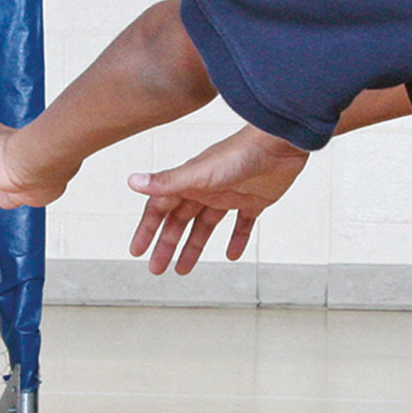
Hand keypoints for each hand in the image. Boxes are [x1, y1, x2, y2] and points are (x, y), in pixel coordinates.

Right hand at [127, 125, 309, 272]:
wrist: (279, 144)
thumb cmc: (239, 153)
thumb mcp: (198, 173)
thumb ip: (167, 181)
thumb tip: (132, 182)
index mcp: (188, 182)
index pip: (160, 209)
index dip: (147, 230)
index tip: (137, 251)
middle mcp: (205, 189)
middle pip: (179, 222)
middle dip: (166, 245)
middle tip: (157, 268)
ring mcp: (229, 196)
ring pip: (205, 226)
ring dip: (193, 247)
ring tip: (183, 268)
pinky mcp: (253, 200)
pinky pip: (242, 224)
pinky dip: (237, 239)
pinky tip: (232, 255)